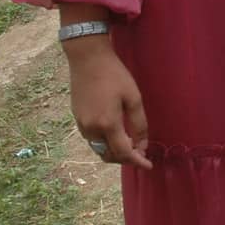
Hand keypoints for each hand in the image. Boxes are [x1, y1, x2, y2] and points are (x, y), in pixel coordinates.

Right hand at [65, 37, 151, 169]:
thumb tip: (142, 146)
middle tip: (141, 153)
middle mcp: (91, 129)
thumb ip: (139, 124)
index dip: (137, 161)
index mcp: (107, 124)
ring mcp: (81, 124)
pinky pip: (92, 139)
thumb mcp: (133, 97)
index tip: (148, 165)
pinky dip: (104, 142)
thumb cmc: (114, 75)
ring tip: (130, 145)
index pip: (123, 153)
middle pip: (109, 155)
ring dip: (114, 152)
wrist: (87, 59)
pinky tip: (115, 134)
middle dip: (125, 158)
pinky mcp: (76, 118)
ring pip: (99, 149)